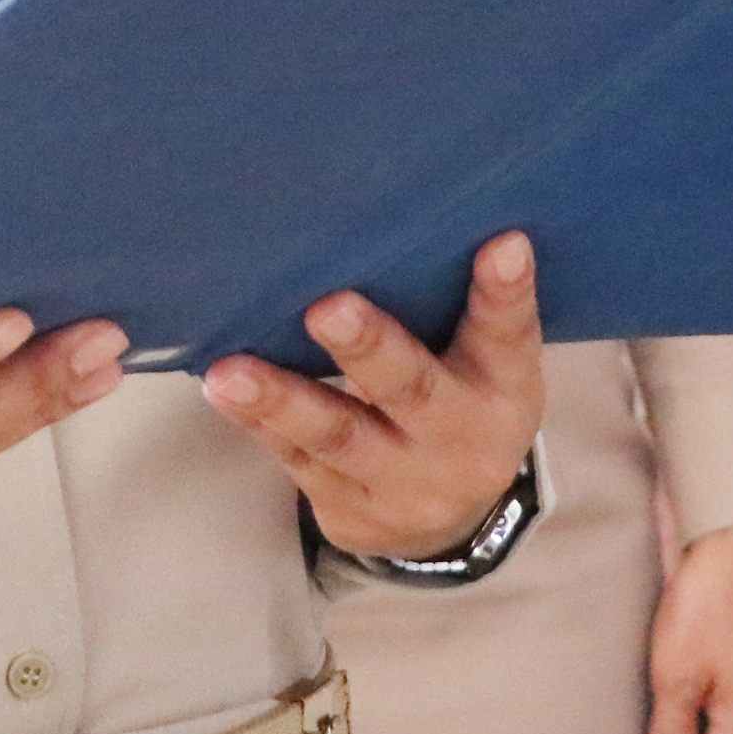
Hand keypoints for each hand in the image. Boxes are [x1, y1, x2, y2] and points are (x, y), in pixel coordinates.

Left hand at [201, 231, 544, 558]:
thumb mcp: (484, 365)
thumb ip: (464, 307)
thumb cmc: (455, 403)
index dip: (505, 293)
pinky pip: (297, 460)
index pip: (509, 337)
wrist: (444, 523)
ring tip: (229, 373)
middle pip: (412, 390)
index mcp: (504, 391)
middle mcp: (459, 443)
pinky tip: (223, 390)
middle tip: (328, 309)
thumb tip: (406, 211)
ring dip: (281, 400)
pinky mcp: (348, 507)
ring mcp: (402, 482)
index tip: (502, 245)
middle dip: (369, 348)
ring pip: (339, 436)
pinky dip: (258, 423)